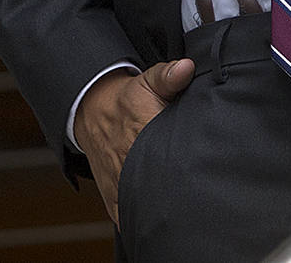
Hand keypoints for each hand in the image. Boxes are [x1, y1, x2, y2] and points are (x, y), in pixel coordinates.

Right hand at [74, 59, 193, 224]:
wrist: (91, 112)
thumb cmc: (126, 98)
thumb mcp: (147, 82)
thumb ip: (168, 76)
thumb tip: (186, 68)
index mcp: (142, 134)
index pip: (171, 158)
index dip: (188, 167)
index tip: (199, 168)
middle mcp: (130, 163)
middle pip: (162, 187)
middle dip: (179, 190)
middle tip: (196, 191)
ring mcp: (120, 184)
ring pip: (145, 208)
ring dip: (160, 207)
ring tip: (179, 207)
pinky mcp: (114, 199)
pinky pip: (129, 219)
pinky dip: (142, 221)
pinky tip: (158, 219)